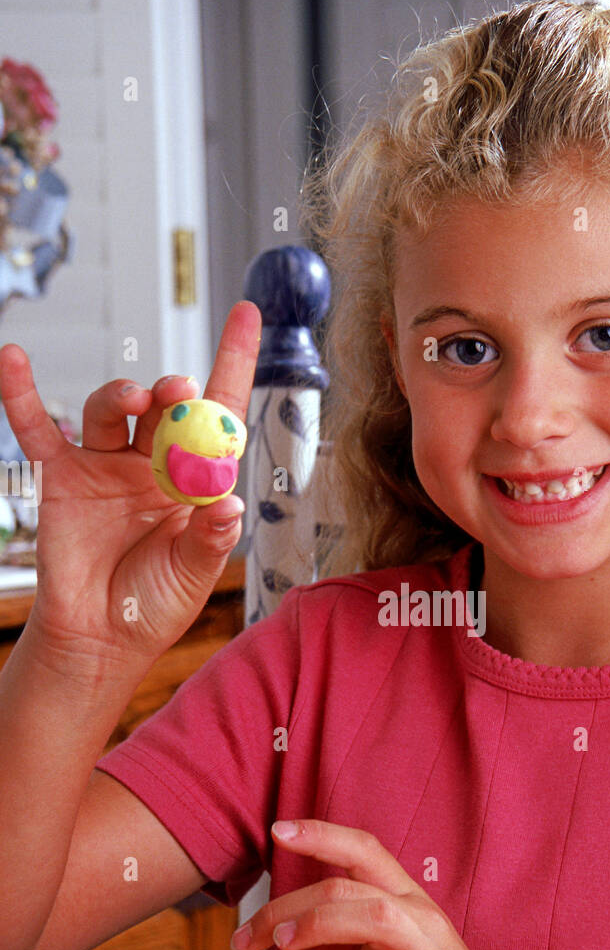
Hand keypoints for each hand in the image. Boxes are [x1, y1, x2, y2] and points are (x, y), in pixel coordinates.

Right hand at [0, 301, 260, 675]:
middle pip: (166, 407)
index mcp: (196, 479)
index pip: (220, 415)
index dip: (233, 363)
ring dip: (122, 395)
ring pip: (112, 410)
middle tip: (182, 388)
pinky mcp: (61, 475)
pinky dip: (21, 395)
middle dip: (176, 391)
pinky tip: (13, 361)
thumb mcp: (192, 574)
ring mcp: (106, 464)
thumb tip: (231, 502)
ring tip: (136, 399)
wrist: (100, 636)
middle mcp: (153, 461)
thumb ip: (210, 539)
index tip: (248, 313)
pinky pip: (38, 428)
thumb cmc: (155, 602)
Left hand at [230, 819, 522, 949]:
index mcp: (399, 899)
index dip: (321, 834)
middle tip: (245, 938)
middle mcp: (417, 913)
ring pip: (378, 914)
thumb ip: (329, 943)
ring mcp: (435, 947)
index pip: (361, 851)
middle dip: (288, 906)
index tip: (276, 830)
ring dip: (324, 924)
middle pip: (349, 887)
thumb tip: (278, 928)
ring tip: (286, 943)